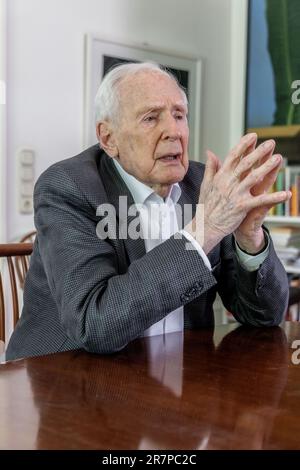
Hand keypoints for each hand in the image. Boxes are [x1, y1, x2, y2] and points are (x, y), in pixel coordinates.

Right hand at [185, 134, 290, 253]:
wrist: (206, 226)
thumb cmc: (207, 206)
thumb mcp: (206, 184)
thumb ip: (210, 167)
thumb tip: (210, 152)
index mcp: (220, 177)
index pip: (233, 156)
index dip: (244, 144)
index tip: (253, 135)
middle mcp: (228, 183)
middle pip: (246, 163)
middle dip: (259, 152)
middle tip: (271, 143)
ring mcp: (235, 194)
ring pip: (254, 177)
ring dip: (267, 167)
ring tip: (278, 158)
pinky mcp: (242, 206)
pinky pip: (261, 201)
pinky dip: (274, 197)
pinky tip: (285, 194)